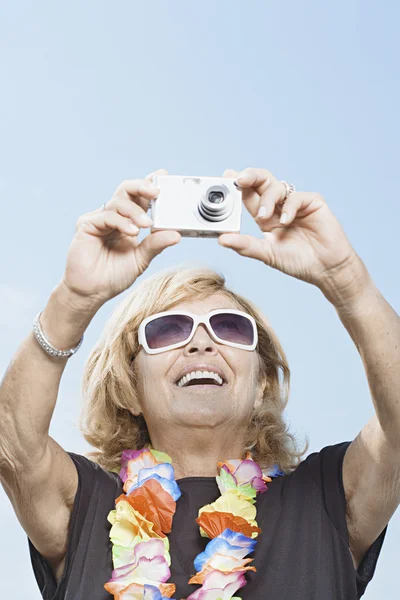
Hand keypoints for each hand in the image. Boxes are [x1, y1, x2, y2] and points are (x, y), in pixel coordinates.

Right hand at [62, 169, 180, 306]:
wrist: (92, 292)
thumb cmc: (114, 276)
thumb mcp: (141, 259)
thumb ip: (156, 244)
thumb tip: (176, 234)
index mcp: (128, 221)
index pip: (139, 197)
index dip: (149, 183)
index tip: (163, 175)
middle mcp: (113, 216)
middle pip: (126, 190)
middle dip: (143, 186)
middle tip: (157, 192)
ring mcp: (99, 219)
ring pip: (118, 202)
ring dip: (135, 211)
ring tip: (146, 225)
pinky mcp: (86, 225)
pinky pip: (106, 216)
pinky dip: (121, 222)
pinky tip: (132, 232)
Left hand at [218, 167, 360, 290]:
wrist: (325, 269)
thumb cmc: (297, 262)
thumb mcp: (267, 254)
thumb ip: (245, 246)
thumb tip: (221, 240)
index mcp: (266, 216)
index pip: (248, 195)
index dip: (237, 186)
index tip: (226, 177)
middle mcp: (279, 206)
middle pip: (262, 181)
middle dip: (249, 176)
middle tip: (238, 180)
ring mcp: (295, 203)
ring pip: (276, 187)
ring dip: (267, 199)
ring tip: (263, 216)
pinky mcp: (313, 202)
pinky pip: (296, 197)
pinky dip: (288, 207)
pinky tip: (286, 221)